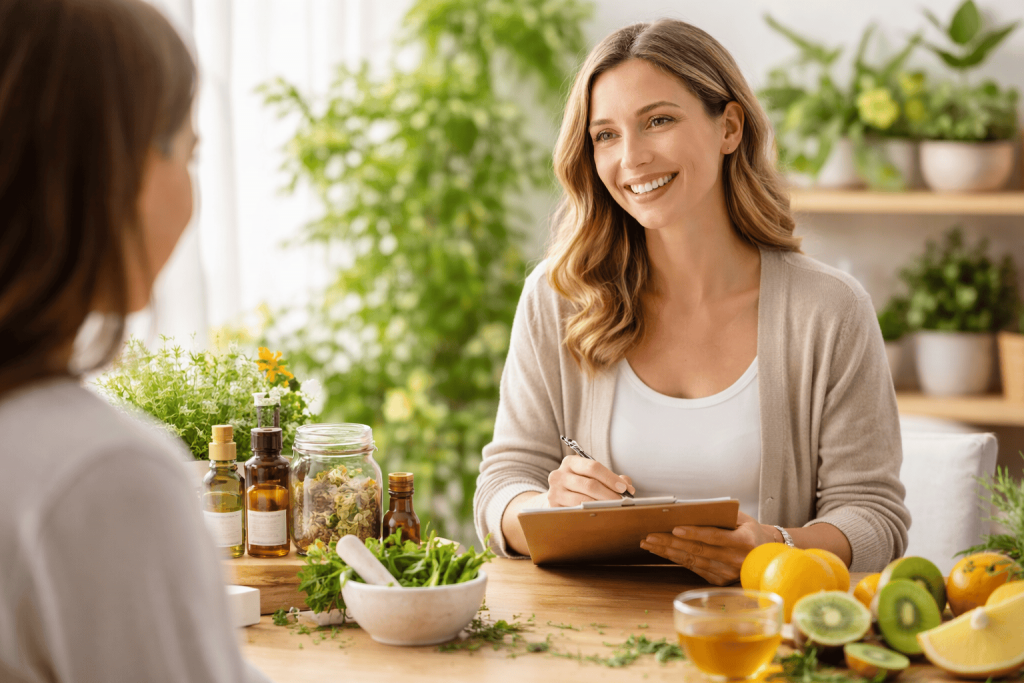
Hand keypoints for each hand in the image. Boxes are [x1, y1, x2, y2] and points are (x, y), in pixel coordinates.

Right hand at [538, 457, 635, 507]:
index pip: (593, 467)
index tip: (624, 488)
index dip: (611, 478)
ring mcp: (554, 491)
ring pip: (583, 500)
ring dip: (602, 505)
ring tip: (614, 509)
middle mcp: (559, 474)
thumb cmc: (580, 485)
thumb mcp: (593, 477)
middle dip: (609, 494)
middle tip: (622, 502)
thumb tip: (628, 486)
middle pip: (589, 484)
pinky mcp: (553, 506)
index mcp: (570, 462)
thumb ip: (611, 478)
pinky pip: (576, 511)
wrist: (558, 497)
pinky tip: (600, 514)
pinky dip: (590, 513)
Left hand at [640, 511, 776, 585]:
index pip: (714, 537)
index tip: (675, 528)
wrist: (765, 554)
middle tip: (650, 536)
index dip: (694, 533)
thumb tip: (693, 510)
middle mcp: (735, 560)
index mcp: (743, 542)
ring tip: (650, 544)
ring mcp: (727, 573)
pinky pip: (694, 569)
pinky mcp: (719, 580)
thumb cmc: (750, 531)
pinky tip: (663, 552)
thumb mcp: (743, 519)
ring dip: (668, 553)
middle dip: (670, 543)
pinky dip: (676, 560)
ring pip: (692, 561)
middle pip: (698, 550)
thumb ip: (722, 515)